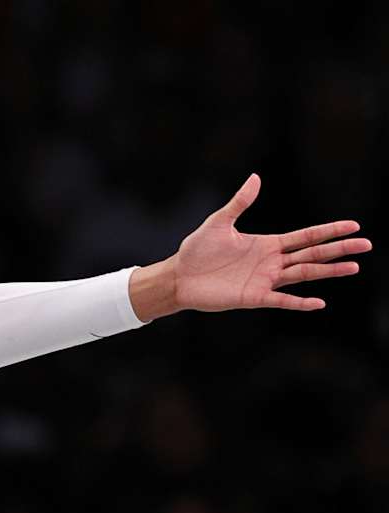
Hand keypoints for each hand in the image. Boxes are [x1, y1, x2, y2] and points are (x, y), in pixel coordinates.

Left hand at [170, 174, 369, 313]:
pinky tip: (319, 302)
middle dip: (339, 249)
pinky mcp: (253, 297)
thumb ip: (239, 202)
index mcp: (268, 244)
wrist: (178, 277)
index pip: (306, 236)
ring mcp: (265, 280)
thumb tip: (255, 177)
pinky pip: (281, 300)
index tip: (354, 226)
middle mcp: (271, 263)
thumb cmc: (196, 251)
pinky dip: (299, 302)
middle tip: (366, 245)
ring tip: (354, 268)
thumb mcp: (219, 223)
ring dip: (328, 272)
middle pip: (312, 254)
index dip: (329, 231)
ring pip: (303, 274)